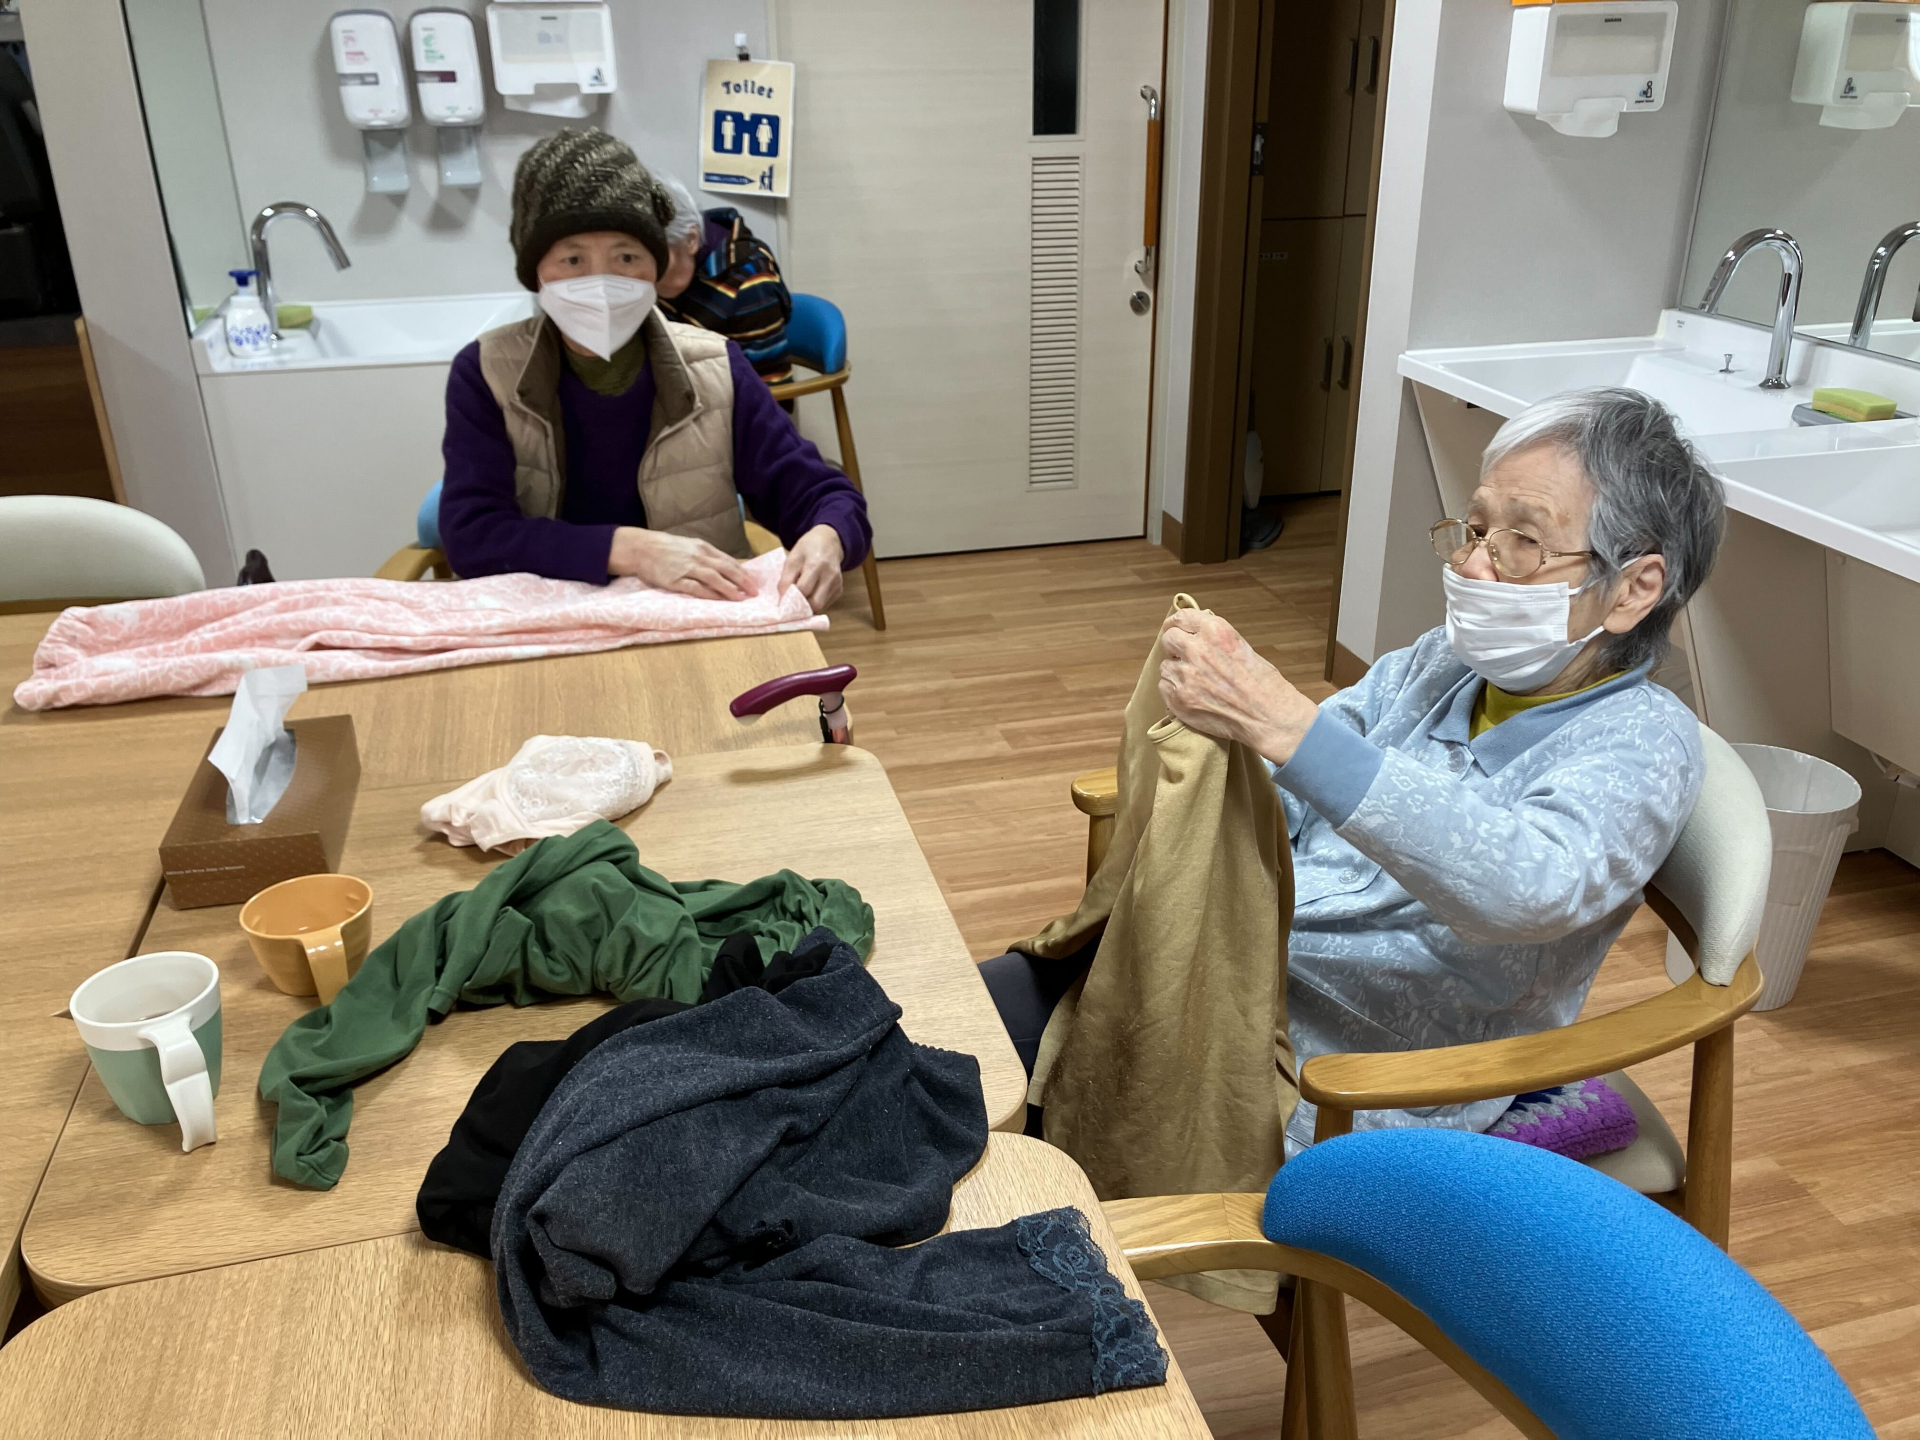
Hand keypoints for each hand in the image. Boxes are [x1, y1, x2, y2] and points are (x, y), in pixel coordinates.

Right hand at [608, 528, 757, 600]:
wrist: (642, 548)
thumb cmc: (667, 548)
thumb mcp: (690, 546)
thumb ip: (706, 556)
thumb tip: (725, 567)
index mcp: (703, 548)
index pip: (728, 561)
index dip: (742, 572)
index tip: (753, 581)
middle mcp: (698, 557)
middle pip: (726, 569)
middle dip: (742, 581)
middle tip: (754, 592)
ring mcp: (687, 568)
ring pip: (714, 579)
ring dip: (729, 589)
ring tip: (741, 598)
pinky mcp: (675, 580)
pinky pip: (695, 588)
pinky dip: (709, 594)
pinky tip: (718, 600)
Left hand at [779, 525, 844, 611]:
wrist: (829, 542)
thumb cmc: (807, 549)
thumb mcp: (792, 558)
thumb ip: (786, 579)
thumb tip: (782, 600)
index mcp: (815, 565)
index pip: (803, 590)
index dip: (791, 598)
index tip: (783, 601)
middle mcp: (830, 576)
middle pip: (815, 603)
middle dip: (801, 607)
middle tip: (791, 604)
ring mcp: (837, 584)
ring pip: (821, 606)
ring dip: (808, 607)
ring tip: (800, 599)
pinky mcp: (840, 589)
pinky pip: (826, 604)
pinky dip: (815, 603)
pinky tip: (810, 594)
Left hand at [1157, 610, 1319, 764]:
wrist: (1267, 717)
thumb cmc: (1262, 684)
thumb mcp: (1241, 646)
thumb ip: (1213, 639)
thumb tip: (1192, 635)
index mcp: (1214, 631)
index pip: (1181, 618)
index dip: (1176, 624)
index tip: (1175, 628)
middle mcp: (1196, 649)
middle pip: (1169, 639)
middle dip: (1175, 647)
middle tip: (1186, 658)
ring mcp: (1184, 675)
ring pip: (1166, 666)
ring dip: (1177, 672)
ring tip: (1198, 683)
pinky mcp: (1178, 698)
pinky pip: (1165, 687)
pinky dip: (1175, 691)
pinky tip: (1194, 696)